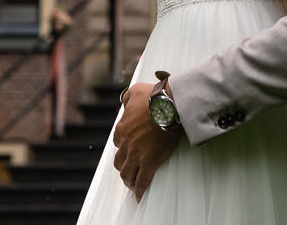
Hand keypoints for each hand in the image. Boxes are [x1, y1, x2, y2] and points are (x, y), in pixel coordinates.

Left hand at [111, 81, 179, 199]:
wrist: (168, 106)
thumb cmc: (154, 97)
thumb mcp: (135, 91)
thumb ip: (128, 97)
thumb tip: (125, 100)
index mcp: (122, 128)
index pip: (117, 141)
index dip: (123, 145)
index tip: (128, 147)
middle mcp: (126, 143)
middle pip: (119, 160)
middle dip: (123, 165)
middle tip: (128, 168)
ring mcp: (136, 154)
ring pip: (127, 173)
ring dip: (128, 179)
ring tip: (131, 183)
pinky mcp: (149, 162)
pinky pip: (141, 181)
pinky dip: (139, 191)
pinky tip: (139, 196)